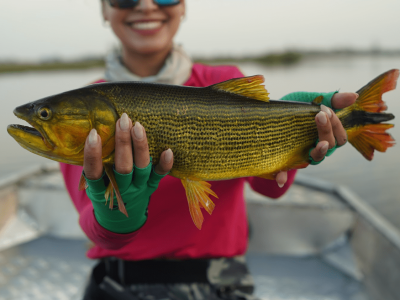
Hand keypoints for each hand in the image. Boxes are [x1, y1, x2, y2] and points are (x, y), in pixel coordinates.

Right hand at [82, 113, 173, 232]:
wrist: (120, 221)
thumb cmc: (103, 193)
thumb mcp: (93, 184)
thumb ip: (92, 164)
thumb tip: (91, 130)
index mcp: (100, 190)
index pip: (94, 172)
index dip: (93, 154)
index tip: (94, 133)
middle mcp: (121, 190)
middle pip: (123, 167)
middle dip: (122, 142)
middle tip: (123, 120)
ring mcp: (138, 188)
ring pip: (141, 168)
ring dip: (140, 146)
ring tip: (138, 126)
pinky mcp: (151, 186)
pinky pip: (159, 176)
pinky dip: (165, 164)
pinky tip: (168, 150)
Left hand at [276, 92, 357, 187]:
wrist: (268, 117)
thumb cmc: (294, 110)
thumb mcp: (310, 101)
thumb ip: (331, 99)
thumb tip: (354, 96)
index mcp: (325, 135)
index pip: (339, 135)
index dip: (335, 124)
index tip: (325, 110)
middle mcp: (316, 147)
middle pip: (330, 146)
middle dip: (327, 131)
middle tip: (319, 116)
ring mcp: (302, 156)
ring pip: (316, 158)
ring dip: (319, 151)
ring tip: (319, 144)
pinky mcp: (284, 162)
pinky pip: (285, 172)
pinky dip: (283, 176)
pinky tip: (280, 179)